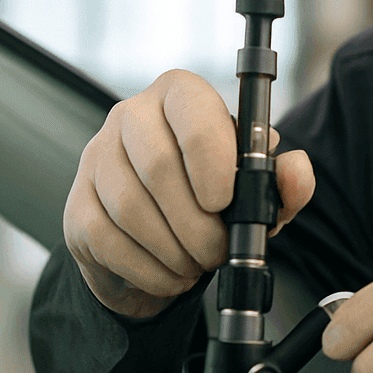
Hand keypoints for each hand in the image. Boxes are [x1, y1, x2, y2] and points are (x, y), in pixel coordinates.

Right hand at [63, 69, 315, 318]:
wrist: (165, 241)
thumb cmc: (217, 201)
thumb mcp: (259, 191)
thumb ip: (283, 180)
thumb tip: (295, 169)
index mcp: (182, 96)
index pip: (192, 109)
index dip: (210, 156)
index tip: (226, 201)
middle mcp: (132, 115)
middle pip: (156, 163)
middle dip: (195, 222)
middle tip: (217, 252)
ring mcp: (96, 158)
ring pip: (128, 205)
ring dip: (172, 248)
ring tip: (197, 265)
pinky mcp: (77, 204)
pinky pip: (105, 238)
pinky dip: (146, 268)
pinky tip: (171, 276)